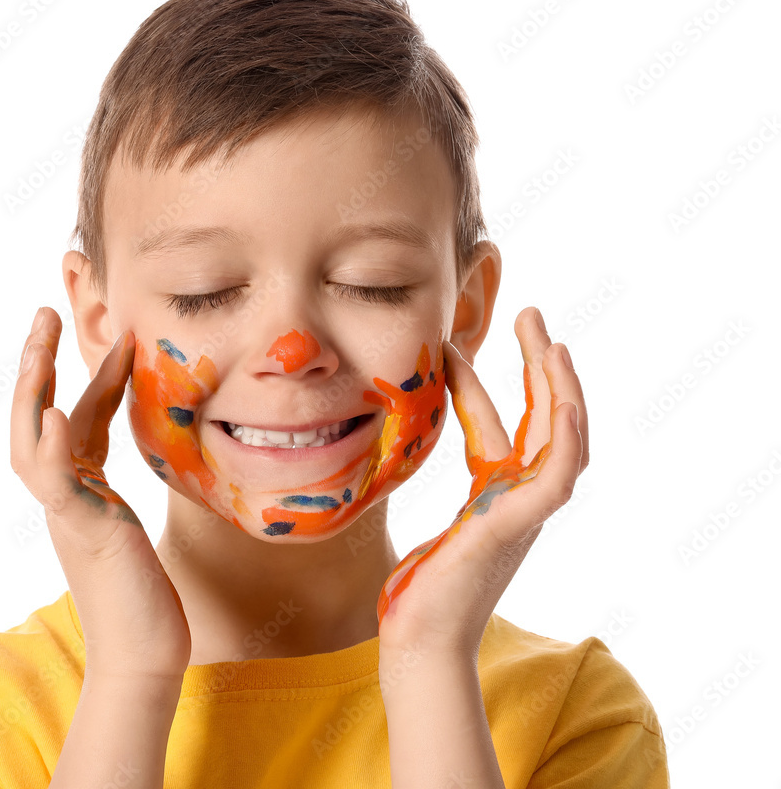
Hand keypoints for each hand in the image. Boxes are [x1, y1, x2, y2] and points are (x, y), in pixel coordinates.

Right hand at [10, 307, 190, 680]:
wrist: (145, 655)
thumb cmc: (146, 596)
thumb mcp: (135, 527)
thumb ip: (123, 491)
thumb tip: (153, 456)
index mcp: (82, 491)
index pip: (79, 418)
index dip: (91, 373)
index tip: (112, 332)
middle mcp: (65, 497)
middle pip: (37, 417)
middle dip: (39, 362)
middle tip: (45, 309)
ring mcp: (67, 514)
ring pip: (32, 441)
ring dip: (33, 387)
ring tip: (39, 338)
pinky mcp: (80, 534)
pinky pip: (55, 485)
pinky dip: (51, 447)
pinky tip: (54, 412)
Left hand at [377, 307, 587, 659]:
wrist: (417, 643)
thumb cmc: (416, 594)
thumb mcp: (420, 520)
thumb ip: (422, 489)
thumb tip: (390, 450)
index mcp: (495, 498)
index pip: (498, 428)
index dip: (479, 383)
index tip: (452, 344)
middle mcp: (518, 501)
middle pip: (545, 421)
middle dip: (538, 366)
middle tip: (527, 313)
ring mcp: (524, 514)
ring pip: (563, 441)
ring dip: (561, 388)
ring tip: (549, 339)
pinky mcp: (516, 526)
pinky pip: (556, 478)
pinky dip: (567, 440)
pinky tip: (564, 401)